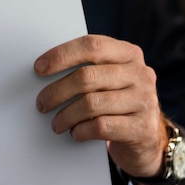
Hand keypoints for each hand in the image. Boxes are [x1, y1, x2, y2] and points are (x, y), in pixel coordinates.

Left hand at [34, 34, 167, 177]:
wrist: (146, 138)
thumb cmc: (116, 102)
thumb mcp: (108, 78)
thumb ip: (87, 68)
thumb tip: (44, 70)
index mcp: (129, 53)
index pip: (91, 46)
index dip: (61, 55)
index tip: (39, 68)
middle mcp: (140, 74)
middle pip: (87, 77)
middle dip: (57, 91)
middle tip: (42, 103)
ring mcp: (145, 100)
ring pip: (91, 103)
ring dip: (66, 115)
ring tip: (56, 123)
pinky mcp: (143, 128)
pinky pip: (101, 126)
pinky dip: (81, 130)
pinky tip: (75, 132)